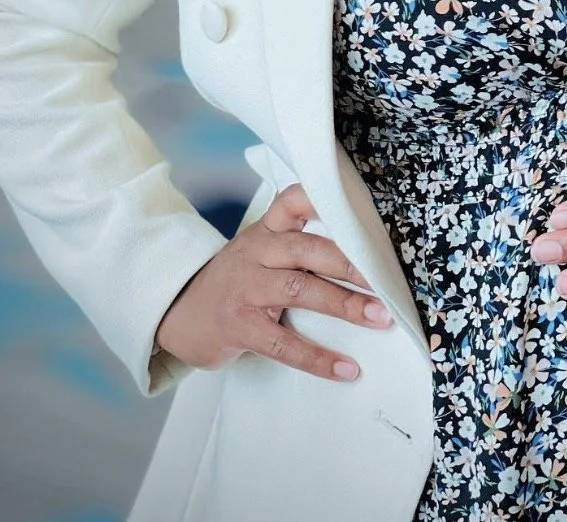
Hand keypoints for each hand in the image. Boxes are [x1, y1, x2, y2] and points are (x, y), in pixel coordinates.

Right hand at [154, 183, 392, 381]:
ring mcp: (246, 289)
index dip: (322, 198)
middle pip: (308, 248)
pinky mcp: (240, 326)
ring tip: (379, 317)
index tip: (357, 204)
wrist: (180, 315)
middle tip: (386, 277)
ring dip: (344, 304)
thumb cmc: (237, 281)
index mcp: (266, 230)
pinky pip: (283, 343)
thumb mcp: (262, 251)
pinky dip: (317, 357)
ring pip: (300, 290)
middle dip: (351, 262)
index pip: (293, 200)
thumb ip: (300, 245)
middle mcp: (257, 252)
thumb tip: (364, 256)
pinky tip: (345, 368)